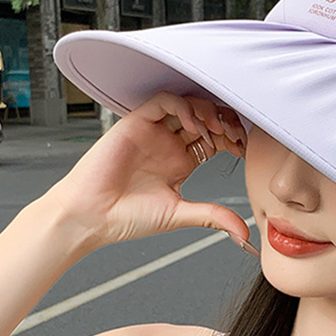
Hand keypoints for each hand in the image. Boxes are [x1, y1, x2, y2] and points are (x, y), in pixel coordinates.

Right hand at [43, 92, 250, 248]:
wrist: (92, 216)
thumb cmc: (126, 217)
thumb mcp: (180, 215)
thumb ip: (212, 218)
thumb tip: (244, 234)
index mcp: (180, 163)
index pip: (213, 139)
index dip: (230, 139)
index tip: (242, 149)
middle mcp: (168, 144)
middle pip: (204, 119)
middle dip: (223, 122)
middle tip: (234, 134)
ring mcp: (153, 133)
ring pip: (187, 105)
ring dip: (206, 112)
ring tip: (215, 128)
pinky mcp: (135, 123)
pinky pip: (163, 102)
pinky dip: (182, 107)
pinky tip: (192, 125)